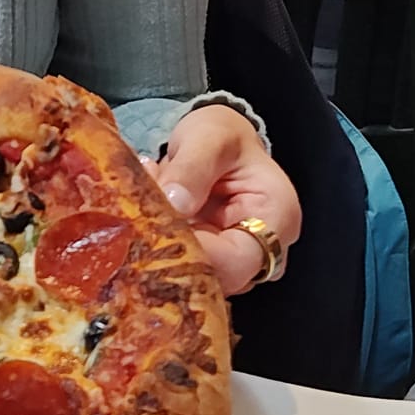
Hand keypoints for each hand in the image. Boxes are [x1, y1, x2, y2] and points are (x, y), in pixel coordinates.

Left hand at [152, 104, 301, 295]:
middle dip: (169, 250)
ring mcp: (234, 261)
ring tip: (145, 200)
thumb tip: (174, 203)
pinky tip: (144, 211)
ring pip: (193, 275)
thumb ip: (193, 167)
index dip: (194, 256)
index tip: (154, 231)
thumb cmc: (222, 137)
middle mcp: (263, 250)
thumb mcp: (209, 138)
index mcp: (276, 219)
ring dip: (159, 245)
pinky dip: (156, 243)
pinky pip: (180, 267)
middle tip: (137, 213)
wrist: (216, 142)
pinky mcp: (208, 263)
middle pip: (216, 277)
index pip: (237, 260)